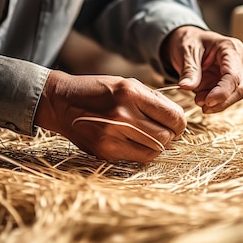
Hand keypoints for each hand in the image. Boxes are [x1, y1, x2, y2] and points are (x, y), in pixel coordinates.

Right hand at [34, 71, 185, 162]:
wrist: (62, 102)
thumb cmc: (99, 90)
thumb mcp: (128, 84)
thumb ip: (153, 100)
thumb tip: (178, 118)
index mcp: (131, 94)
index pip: (172, 116)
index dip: (180, 122)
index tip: (176, 122)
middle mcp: (122, 115)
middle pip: (165, 137)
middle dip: (170, 134)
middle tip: (164, 129)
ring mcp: (112, 136)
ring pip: (154, 151)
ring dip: (157, 145)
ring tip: (149, 135)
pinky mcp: (105, 152)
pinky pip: (137, 158)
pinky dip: (142, 152)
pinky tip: (135, 141)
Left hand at [161, 26, 242, 112]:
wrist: (190, 41)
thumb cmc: (191, 41)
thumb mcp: (187, 51)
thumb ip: (189, 70)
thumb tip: (187, 87)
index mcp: (231, 47)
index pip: (233, 75)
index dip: (222, 92)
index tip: (207, 102)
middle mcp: (240, 60)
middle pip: (239, 88)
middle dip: (220, 100)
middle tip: (199, 103)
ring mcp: (239, 71)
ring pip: (235, 96)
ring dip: (217, 103)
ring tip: (198, 99)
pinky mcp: (233, 82)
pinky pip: (228, 97)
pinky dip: (215, 102)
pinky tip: (201, 98)